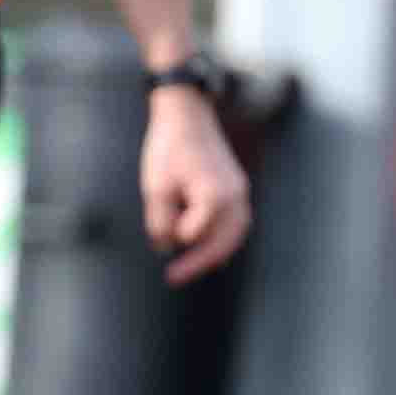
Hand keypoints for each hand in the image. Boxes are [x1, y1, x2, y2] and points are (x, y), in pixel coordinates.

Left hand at [143, 88, 250, 285]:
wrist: (186, 115)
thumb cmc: (168, 149)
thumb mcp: (155, 187)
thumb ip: (160, 221)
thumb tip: (166, 248)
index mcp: (214, 195)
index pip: (194, 234)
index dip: (173, 235)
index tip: (159, 233)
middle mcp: (235, 196)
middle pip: (223, 242)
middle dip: (199, 263)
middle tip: (174, 279)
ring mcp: (240, 191)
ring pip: (235, 235)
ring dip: (214, 254)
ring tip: (192, 269)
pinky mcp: (237, 187)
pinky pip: (236, 222)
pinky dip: (223, 239)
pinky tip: (208, 251)